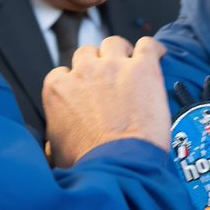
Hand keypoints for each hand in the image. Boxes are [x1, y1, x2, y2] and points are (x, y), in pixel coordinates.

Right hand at [43, 36, 170, 168]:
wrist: (118, 165)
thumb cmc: (88, 164)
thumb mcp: (57, 153)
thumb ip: (53, 141)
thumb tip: (53, 149)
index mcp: (59, 89)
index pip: (62, 74)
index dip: (74, 82)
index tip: (84, 92)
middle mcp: (84, 71)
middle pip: (87, 54)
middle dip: (96, 64)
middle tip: (109, 80)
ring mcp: (114, 66)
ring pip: (114, 43)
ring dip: (121, 52)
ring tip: (131, 65)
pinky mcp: (142, 68)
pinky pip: (148, 45)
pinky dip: (152, 48)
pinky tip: (157, 55)